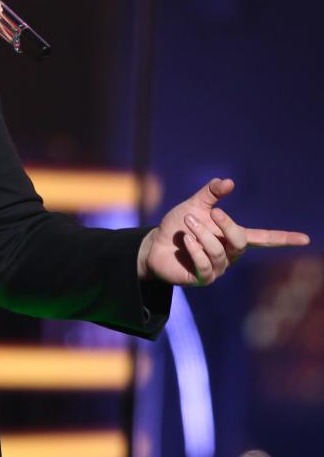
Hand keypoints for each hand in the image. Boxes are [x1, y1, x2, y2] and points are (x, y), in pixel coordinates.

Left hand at [137, 177, 310, 285]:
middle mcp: (229, 254)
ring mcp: (217, 268)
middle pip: (240, 242)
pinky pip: (205, 265)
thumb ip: (211, 194)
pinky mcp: (202, 278)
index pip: (263, 239)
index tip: (305, 238)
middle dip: (226, 225)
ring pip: (218, 251)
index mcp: (232, 237)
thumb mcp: (194, 206)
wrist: (154, 244)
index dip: (283, 238)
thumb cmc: (178, 226)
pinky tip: (184, 241)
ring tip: (187, 223)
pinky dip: (194, 249)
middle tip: (210, 212)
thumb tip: (228, 182)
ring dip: (201, 234)